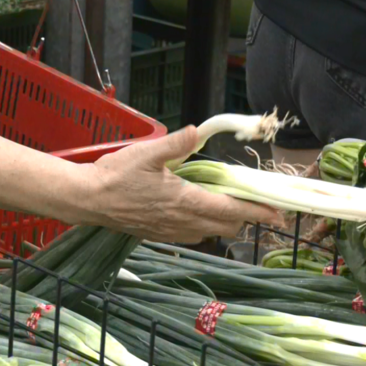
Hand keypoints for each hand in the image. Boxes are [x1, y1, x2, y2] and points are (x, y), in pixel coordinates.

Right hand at [81, 127, 283, 242]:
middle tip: (249, 198)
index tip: (278, 213)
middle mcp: (182, 223)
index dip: (258, 212)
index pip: (232, 210)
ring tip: (223, 201)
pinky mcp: (159, 235)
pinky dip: (203, 224)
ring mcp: (171, 232)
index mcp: (185, 202)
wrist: (87, 200)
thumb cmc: (115, 176)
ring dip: (222, 220)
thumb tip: (198, 131)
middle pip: (227, 226)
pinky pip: (193, 234)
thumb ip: (177, 143)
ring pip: (211, 233)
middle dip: (243, 215)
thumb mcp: (147, 153)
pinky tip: (195, 208)